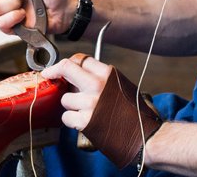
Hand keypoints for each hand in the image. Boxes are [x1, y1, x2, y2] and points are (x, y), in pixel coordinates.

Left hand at [43, 53, 163, 166]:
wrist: (147, 137)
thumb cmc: (138, 115)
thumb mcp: (123, 87)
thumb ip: (103, 80)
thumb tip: (80, 78)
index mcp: (108, 74)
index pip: (81, 59)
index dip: (67, 63)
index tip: (58, 68)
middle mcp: (98, 85)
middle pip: (66, 68)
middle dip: (54, 72)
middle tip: (49, 75)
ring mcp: (90, 103)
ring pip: (65, 99)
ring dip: (71, 106)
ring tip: (85, 112)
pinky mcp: (85, 121)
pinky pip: (66, 117)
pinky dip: (72, 121)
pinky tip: (84, 123)